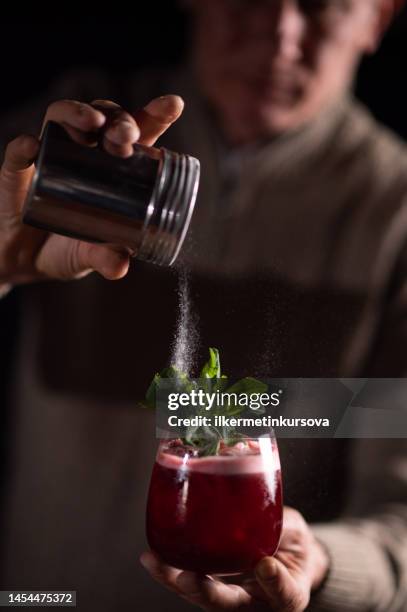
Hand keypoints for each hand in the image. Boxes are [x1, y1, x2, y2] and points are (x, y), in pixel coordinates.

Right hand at [0, 94, 183, 287]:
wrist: (23, 261)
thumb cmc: (68, 248)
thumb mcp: (90, 256)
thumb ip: (105, 258)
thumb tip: (119, 265)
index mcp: (112, 169)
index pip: (136, 134)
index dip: (155, 115)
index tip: (173, 104)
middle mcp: (82, 154)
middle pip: (104, 118)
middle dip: (119, 120)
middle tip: (125, 137)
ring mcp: (49, 157)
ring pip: (61, 117)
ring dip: (77, 112)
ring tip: (91, 122)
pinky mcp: (17, 172)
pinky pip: (17, 153)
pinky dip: (23, 147)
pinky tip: (32, 146)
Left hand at [140, 507, 329, 611]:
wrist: (288, 560)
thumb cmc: (293, 544)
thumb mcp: (295, 532)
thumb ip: (281, 524)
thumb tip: (259, 501)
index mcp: (287, 594)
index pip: (284, 593)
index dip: (274, 583)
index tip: (265, 565)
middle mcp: (256, 603)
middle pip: (230, 606)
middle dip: (207, 593)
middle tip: (189, 579)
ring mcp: (232, 598)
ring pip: (202, 597)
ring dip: (175, 581)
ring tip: (155, 562)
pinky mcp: (213, 585)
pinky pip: (189, 583)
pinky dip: (169, 572)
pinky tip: (151, 557)